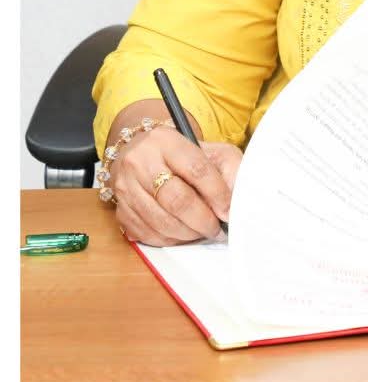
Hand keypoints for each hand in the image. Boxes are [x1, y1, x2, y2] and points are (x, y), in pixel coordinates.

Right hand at [111, 128, 238, 245]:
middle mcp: (140, 162)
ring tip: (202, 232)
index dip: (217, 195)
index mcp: (166, 141)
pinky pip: (145, 233)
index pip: (196, 169)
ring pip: (160, 220)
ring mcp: (125, 186)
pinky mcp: (119, 208)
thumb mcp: (212, 151)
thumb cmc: (183, 155)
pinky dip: (168, 239)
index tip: (229, 211)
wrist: (143, 154)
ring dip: (187, 233)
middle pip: (176, 199)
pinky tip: (182, 234)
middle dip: (202, 220)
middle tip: (217, 229)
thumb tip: (235, 203)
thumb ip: (230, 170)